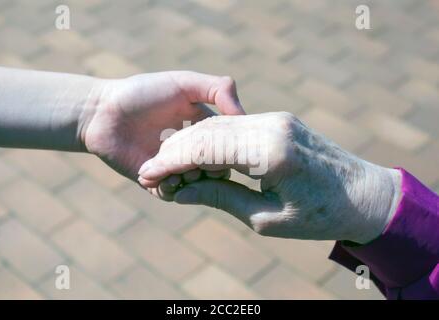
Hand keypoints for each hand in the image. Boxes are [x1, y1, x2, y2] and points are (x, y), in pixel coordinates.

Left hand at [81, 71, 243, 180]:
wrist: (102, 112)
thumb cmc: (142, 93)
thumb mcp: (185, 83)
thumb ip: (218, 88)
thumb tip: (243, 114)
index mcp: (203, 130)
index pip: (228, 146)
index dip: (230, 151)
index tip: (224, 150)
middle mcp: (190, 151)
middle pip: (215, 170)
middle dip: (211, 169)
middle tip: (200, 164)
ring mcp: (173, 168)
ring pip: (195, 186)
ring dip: (191, 181)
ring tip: (179, 171)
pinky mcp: (154, 182)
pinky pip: (170, 194)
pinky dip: (170, 188)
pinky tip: (159, 177)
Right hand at [138, 112, 401, 243]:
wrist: (365, 194)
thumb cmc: (320, 216)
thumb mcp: (266, 218)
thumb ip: (220, 198)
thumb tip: (179, 192)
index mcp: (272, 153)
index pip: (205, 148)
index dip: (170, 163)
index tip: (146, 176)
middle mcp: (272, 127)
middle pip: (207, 132)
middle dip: (174, 151)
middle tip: (150, 172)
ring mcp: (276, 119)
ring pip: (217, 125)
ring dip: (189, 144)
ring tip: (168, 167)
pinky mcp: (278, 121)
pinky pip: (234, 126)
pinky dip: (211, 140)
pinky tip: (196, 156)